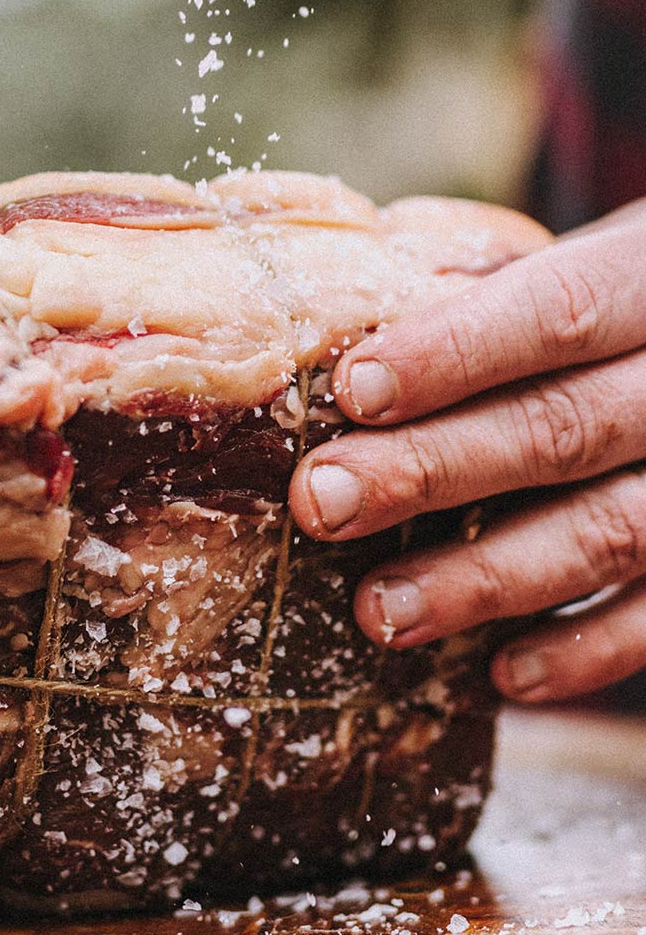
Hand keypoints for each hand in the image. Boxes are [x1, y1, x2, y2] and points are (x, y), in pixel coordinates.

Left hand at [289, 201, 645, 702]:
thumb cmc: (621, 302)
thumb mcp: (586, 261)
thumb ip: (492, 288)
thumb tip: (336, 315)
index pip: (557, 310)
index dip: (454, 352)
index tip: (353, 390)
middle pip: (562, 429)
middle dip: (431, 469)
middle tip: (320, 501)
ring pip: (609, 531)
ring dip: (485, 577)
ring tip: (380, 608)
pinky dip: (585, 650)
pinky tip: (502, 673)